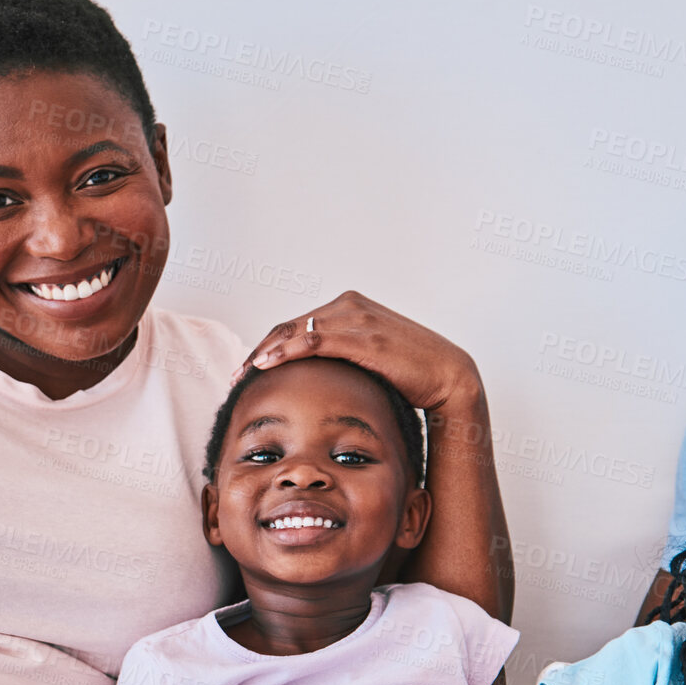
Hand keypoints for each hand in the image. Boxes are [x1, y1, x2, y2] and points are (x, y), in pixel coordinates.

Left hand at [243, 291, 480, 411]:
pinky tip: (267, 364)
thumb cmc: (411, 373)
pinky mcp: (362, 336)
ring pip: (296, 330)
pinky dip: (287, 350)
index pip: (298, 323)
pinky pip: (314, 340)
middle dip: (261, 349)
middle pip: (290, 325)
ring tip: (245, 372)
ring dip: (266, 352)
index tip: (251, 367)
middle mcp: (349, 305)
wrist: (447, 375)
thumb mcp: (371, 358)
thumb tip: (319, 379)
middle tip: (238, 373)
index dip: (271, 344)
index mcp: (350, 306)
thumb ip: (345, 357)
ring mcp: (356, 318)